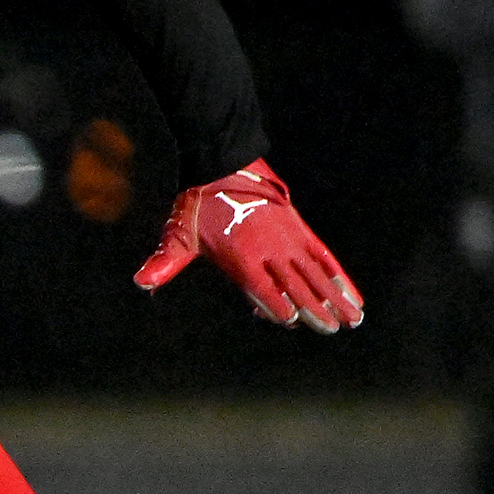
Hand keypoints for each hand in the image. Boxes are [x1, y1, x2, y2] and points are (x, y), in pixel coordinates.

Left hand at [134, 157, 362, 331]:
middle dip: (315, 309)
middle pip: (296, 285)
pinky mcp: (299, 229)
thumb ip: (164, 263)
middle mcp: (268, 250)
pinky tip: (352, 292)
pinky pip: (324, 256)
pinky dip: (338, 275)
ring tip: (354, 319)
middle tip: (333, 330)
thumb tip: (139, 282)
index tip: (290, 321)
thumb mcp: (179, 236)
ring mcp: (287, 239)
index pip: (263, 288)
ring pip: (316, 274)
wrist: (222, 163)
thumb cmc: (198, 205)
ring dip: (335, 297)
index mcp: (241, 257)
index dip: (276, 306)